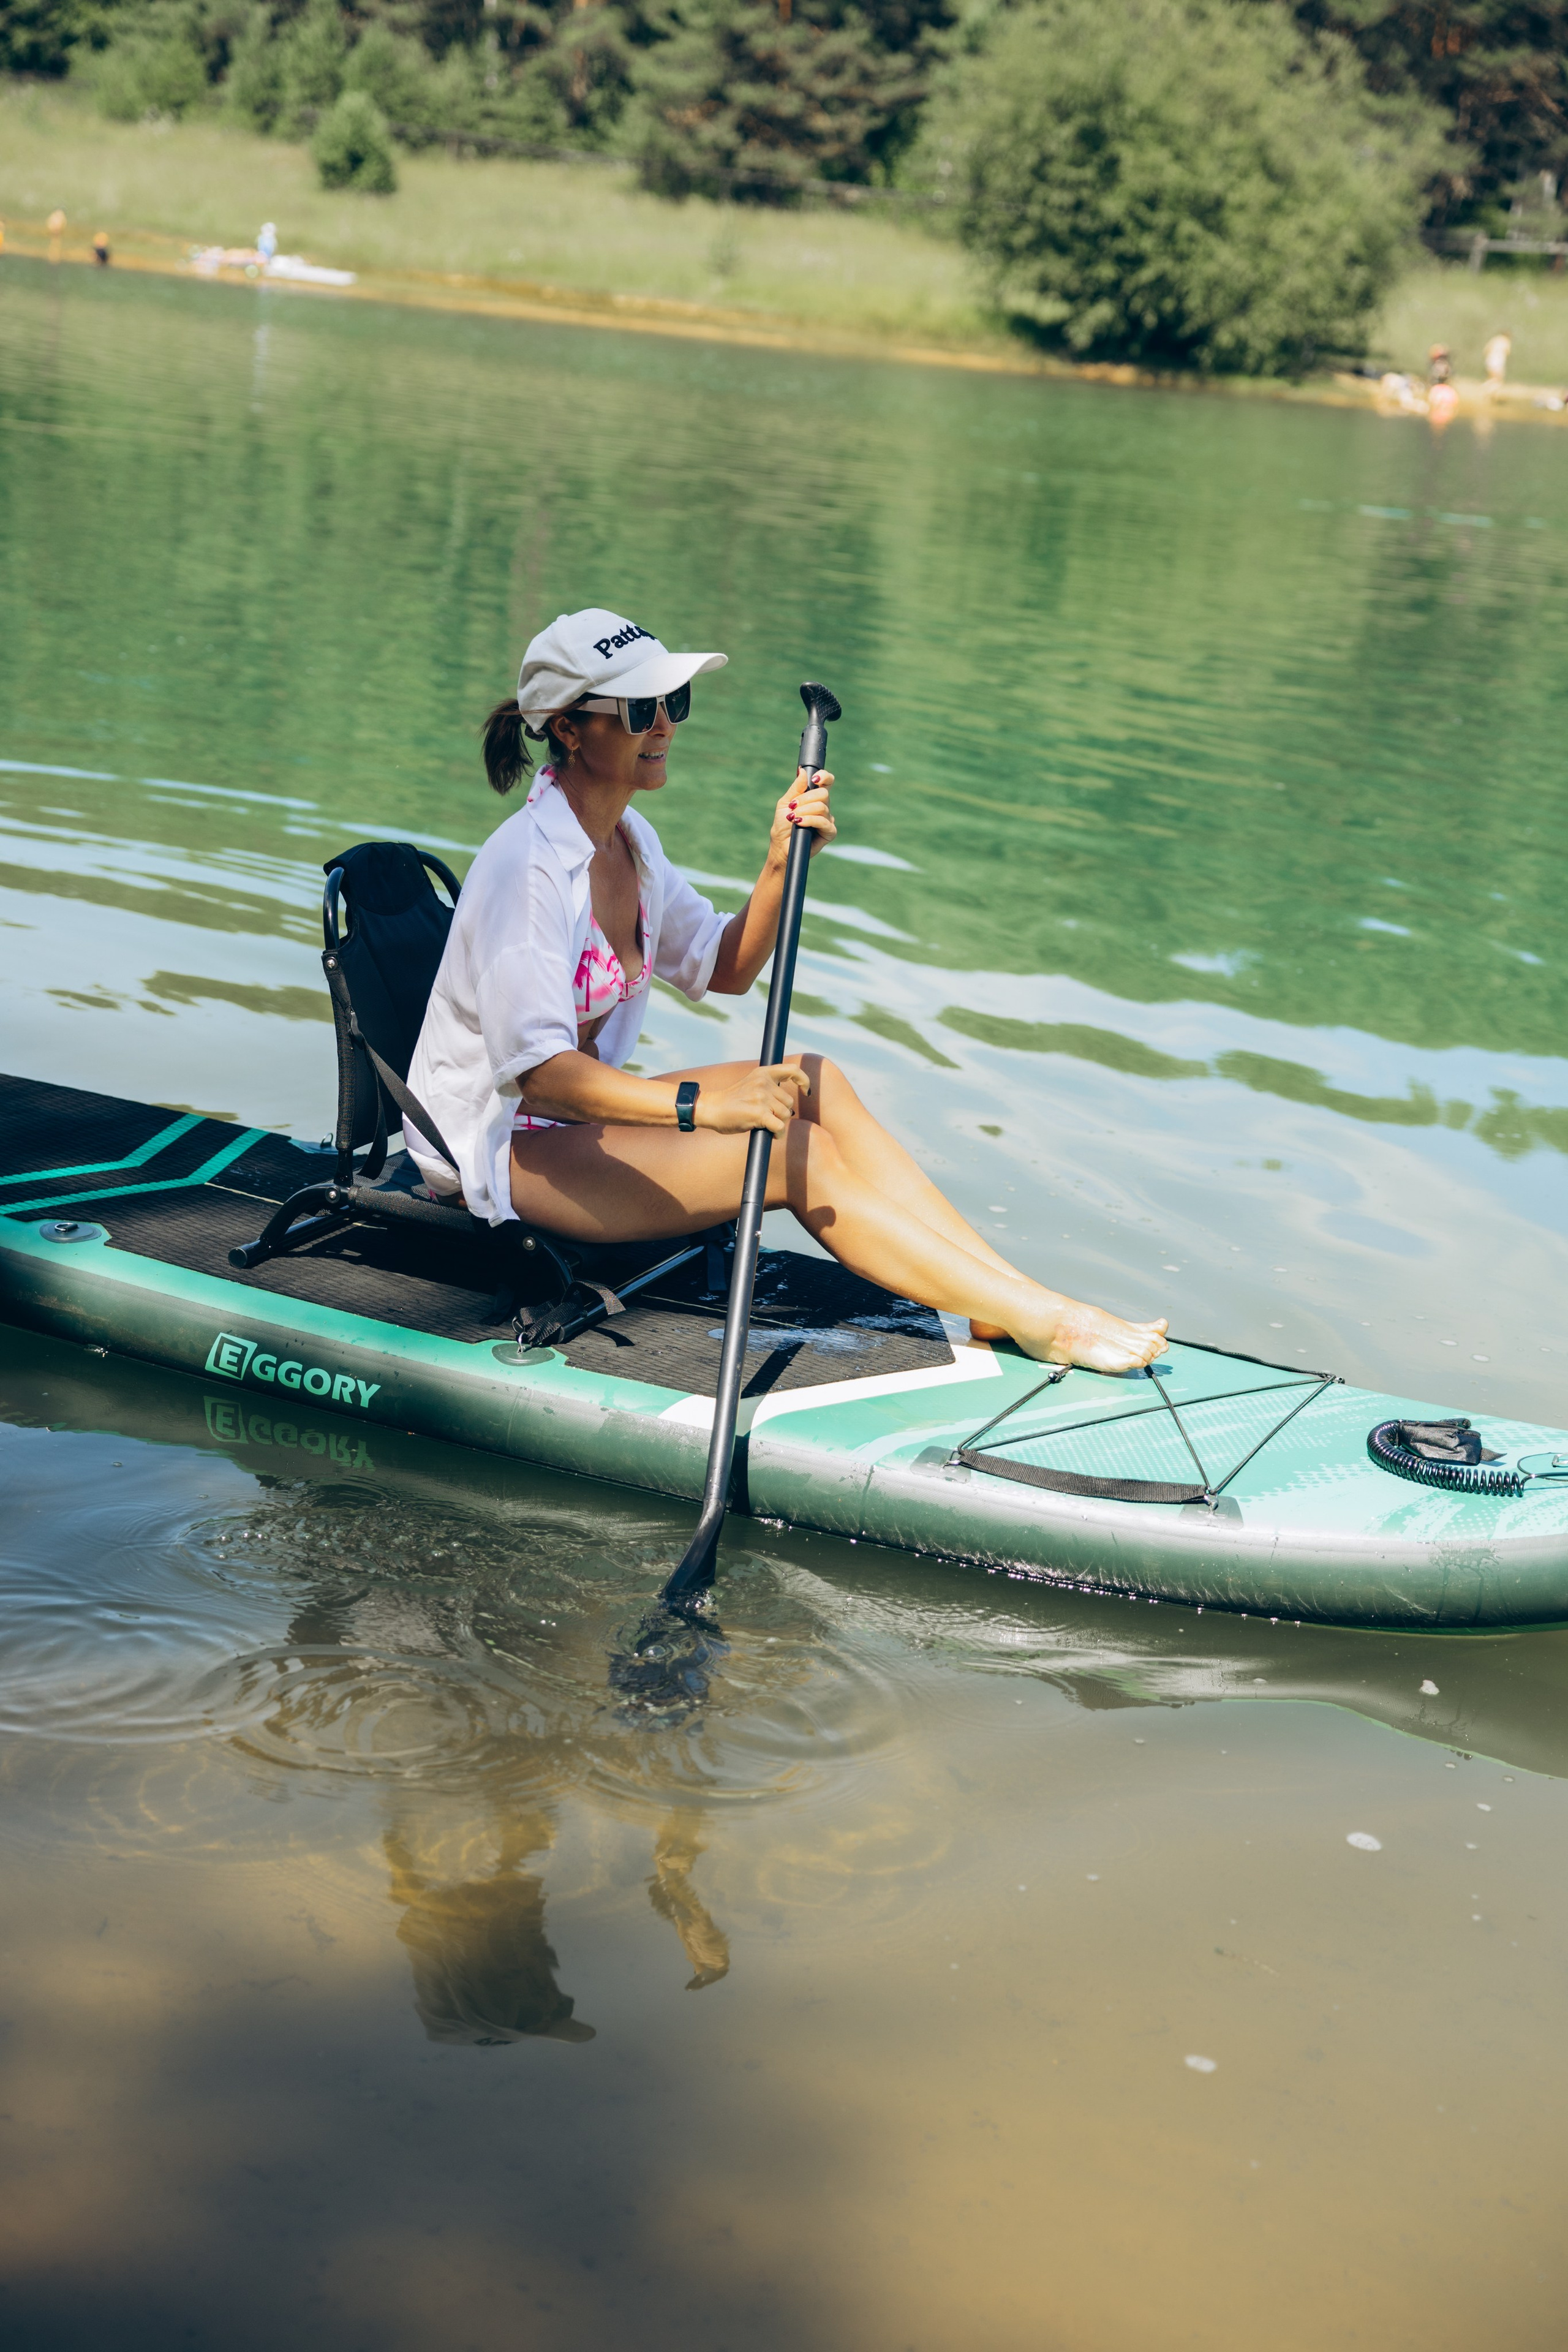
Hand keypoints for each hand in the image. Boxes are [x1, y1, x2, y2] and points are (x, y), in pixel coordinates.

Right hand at [696, 1063, 810, 1135]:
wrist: (711, 1108)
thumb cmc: (732, 1100)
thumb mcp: (750, 1084)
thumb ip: (767, 1086)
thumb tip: (787, 1103)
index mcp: (762, 1073)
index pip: (792, 1070)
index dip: (804, 1080)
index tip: (806, 1091)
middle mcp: (763, 1083)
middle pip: (789, 1102)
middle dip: (782, 1113)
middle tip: (769, 1117)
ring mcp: (761, 1098)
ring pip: (785, 1115)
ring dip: (779, 1123)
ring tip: (766, 1125)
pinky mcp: (759, 1113)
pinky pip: (780, 1126)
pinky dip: (778, 1133)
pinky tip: (771, 1134)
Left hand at [767, 767, 835, 869]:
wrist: (781, 846)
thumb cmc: (782, 825)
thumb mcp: (785, 803)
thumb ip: (796, 788)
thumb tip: (802, 771)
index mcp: (814, 797)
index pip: (826, 782)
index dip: (824, 777)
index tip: (814, 779)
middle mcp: (823, 807)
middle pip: (823, 794)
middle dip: (805, 799)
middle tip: (792, 807)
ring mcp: (827, 819)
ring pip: (822, 807)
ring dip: (804, 811)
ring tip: (793, 818)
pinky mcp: (829, 832)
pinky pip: (824, 822)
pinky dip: (810, 820)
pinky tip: (800, 823)